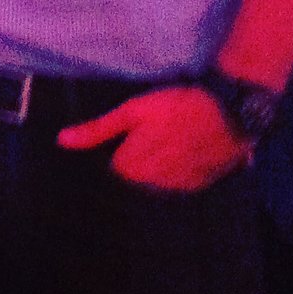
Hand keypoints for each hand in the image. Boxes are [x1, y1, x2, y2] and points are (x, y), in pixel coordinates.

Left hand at [56, 85, 252, 191]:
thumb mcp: (132, 111)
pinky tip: (185, 153)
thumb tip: (62, 141)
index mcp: (133, 166)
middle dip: (136, 163)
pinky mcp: (200, 185)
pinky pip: (179, 186)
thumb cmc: (176, 106)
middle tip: (150, 138)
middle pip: (134, 179)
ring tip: (168, 144)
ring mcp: (178, 187)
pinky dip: (179, 173)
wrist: (230, 113)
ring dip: (157, 170)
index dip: (119, 151)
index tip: (128, 138)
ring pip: (156, 184)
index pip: (114, 170)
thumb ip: (98, 130)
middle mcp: (153, 184)